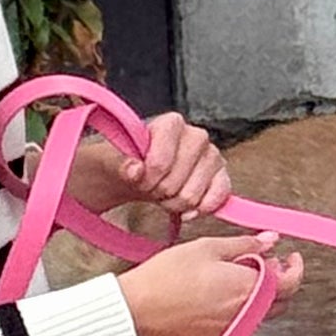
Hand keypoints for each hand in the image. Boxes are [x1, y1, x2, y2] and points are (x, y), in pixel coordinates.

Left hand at [113, 112, 232, 218]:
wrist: (139, 174)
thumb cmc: (128, 162)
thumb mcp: (114, 161)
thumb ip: (121, 163)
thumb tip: (135, 170)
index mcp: (172, 124)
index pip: (161, 162)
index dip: (147, 178)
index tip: (139, 179)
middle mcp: (197, 136)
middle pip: (177, 182)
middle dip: (160, 192)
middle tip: (151, 187)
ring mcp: (212, 157)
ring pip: (193, 196)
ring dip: (174, 203)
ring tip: (165, 193)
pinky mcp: (221, 177)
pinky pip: (217, 200)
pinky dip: (197, 211)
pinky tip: (184, 209)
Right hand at [119, 232, 301, 335]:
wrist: (137, 309)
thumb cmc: (167, 277)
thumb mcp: (207, 248)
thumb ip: (245, 245)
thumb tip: (270, 241)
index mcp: (248, 288)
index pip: (290, 283)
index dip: (295, 268)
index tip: (291, 258)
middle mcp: (245, 315)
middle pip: (279, 302)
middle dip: (278, 282)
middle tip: (264, 265)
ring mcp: (231, 334)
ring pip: (258, 316)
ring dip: (257, 298)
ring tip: (234, 280)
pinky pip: (238, 328)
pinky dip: (237, 313)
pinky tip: (216, 300)